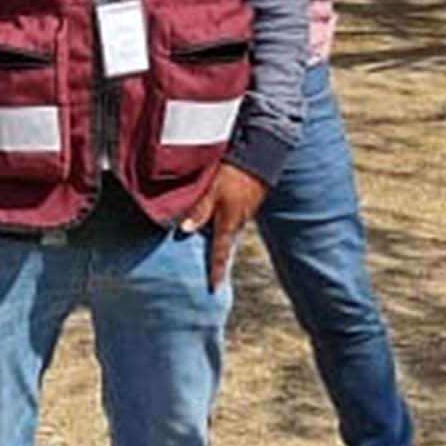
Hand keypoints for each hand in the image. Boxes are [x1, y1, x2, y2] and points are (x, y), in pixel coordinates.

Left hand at [184, 162, 267, 287]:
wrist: (261, 155)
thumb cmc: (234, 172)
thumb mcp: (212, 190)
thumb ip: (199, 209)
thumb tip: (184, 230)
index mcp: (229, 222)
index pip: (221, 253)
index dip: (216, 272)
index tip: (214, 289)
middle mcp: (238, 222)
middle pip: (224, 247)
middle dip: (217, 262)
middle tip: (210, 278)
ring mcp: (244, 213)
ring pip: (228, 234)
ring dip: (218, 244)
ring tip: (206, 253)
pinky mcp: (245, 204)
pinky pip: (231, 222)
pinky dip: (222, 228)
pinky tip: (214, 225)